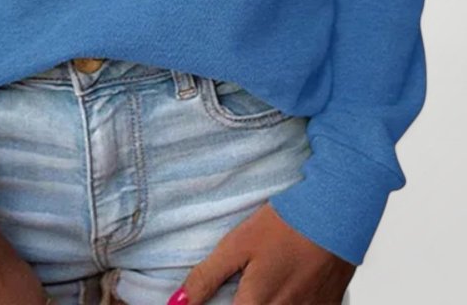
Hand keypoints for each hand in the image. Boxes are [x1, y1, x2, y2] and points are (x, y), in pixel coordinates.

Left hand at [169, 203, 355, 304]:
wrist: (335, 215)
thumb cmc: (284, 226)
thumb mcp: (238, 245)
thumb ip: (206, 277)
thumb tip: (176, 304)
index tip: (208, 302)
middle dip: (239, 304)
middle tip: (239, 290)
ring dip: (262, 304)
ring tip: (259, 288)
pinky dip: (287, 302)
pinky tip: (284, 288)